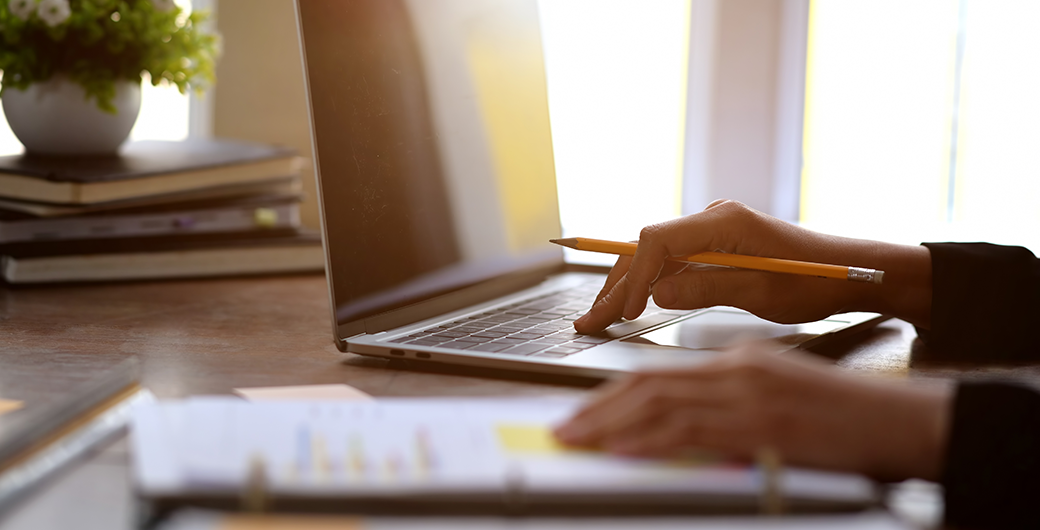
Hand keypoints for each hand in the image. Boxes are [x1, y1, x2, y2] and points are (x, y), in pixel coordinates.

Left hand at [553, 341, 951, 480]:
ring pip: (661, 404)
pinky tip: (622, 450)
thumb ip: (730, 409)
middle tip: (565, 430)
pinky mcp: (763, 422)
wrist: (902, 419)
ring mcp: (749, 394)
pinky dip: (649, 440)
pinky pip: (692, 430)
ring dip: (610, 425)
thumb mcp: (778, 402)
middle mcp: (737, 369)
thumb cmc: (845, 416)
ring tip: (577, 440)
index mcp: (738, 361)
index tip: (586, 415)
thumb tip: (686, 431)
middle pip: (650, 384)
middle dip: (599, 409)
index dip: (616, 395)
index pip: (662, 375)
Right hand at [573, 200, 932, 333]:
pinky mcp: (713, 247)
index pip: (657, 241)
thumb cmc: (813, 282)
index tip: (627, 313)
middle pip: (646, 249)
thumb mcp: (761, 291)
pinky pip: (669, 263)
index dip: (634, 277)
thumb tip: (657, 293)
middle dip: (616, 286)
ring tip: (597, 318)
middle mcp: (710, 220)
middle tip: (587, 321)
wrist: (849, 272)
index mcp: (721, 222)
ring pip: (652, 258)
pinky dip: (646, 286)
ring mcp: (709, 232)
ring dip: (625, 287)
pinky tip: (628, 306)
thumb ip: (706, 288)